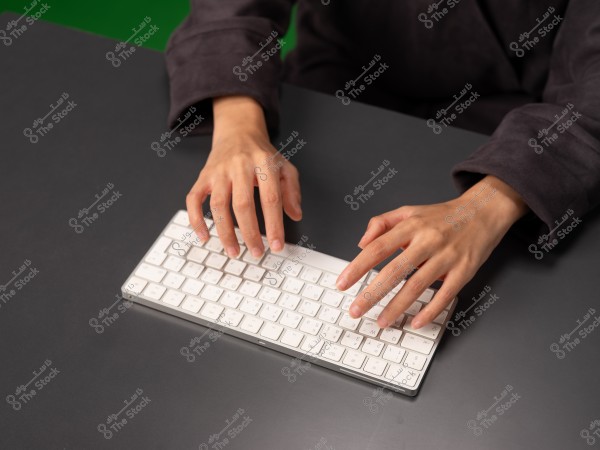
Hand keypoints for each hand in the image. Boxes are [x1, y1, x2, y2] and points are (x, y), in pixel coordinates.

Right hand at [186, 96, 301, 257]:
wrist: (238, 131)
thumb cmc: (262, 154)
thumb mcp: (285, 167)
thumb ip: (292, 190)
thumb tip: (295, 215)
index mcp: (263, 163)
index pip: (271, 198)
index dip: (274, 225)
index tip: (276, 245)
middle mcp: (239, 166)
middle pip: (243, 204)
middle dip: (250, 233)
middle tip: (256, 252)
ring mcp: (219, 171)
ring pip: (218, 205)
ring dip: (225, 232)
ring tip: (233, 251)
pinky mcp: (203, 176)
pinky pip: (194, 200)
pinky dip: (196, 220)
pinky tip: (205, 236)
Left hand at [335, 176, 527, 328]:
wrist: (483, 211)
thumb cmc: (442, 215)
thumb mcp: (409, 211)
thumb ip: (381, 223)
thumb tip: (362, 243)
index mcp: (411, 225)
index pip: (377, 248)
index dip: (357, 267)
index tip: (342, 283)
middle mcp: (427, 240)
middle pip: (394, 271)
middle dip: (372, 294)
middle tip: (356, 310)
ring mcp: (447, 256)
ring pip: (417, 286)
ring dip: (396, 307)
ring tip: (381, 322)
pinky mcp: (464, 270)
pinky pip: (445, 295)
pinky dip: (430, 311)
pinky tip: (416, 322)